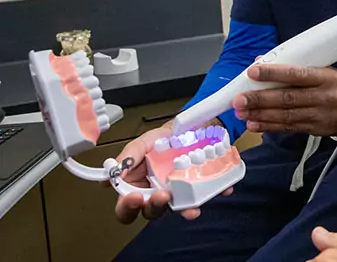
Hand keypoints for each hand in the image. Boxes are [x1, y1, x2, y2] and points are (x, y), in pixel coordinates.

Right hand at [112, 123, 231, 222]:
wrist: (192, 127)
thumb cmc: (165, 138)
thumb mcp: (145, 141)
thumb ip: (129, 155)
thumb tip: (114, 172)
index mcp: (138, 185)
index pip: (126, 205)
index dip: (127, 206)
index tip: (133, 197)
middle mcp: (157, 193)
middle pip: (152, 211)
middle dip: (156, 206)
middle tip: (162, 195)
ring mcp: (179, 193)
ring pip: (179, 209)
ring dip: (185, 209)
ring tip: (191, 206)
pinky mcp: (199, 189)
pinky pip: (207, 195)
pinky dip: (213, 193)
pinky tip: (221, 189)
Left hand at [232, 64, 336, 135]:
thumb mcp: (324, 69)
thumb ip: (296, 67)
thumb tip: (263, 61)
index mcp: (325, 78)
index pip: (297, 74)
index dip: (274, 73)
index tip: (253, 72)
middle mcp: (322, 97)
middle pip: (287, 98)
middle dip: (260, 99)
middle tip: (239, 99)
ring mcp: (318, 115)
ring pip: (286, 115)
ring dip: (261, 114)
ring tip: (242, 112)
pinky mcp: (314, 129)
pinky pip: (289, 128)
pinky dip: (270, 126)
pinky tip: (255, 124)